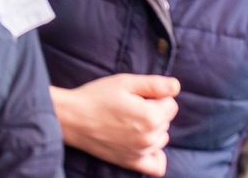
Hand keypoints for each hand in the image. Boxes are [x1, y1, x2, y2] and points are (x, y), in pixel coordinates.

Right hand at [53, 75, 177, 174]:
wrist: (70, 117)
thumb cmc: (95, 97)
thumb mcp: (123, 82)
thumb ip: (154, 84)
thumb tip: (176, 86)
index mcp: (151, 116)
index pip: (171, 105)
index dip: (154, 96)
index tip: (136, 95)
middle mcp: (150, 137)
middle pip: (166, 122)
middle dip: (153, 112)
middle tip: (128, 106)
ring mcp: (141, 152)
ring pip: (161, 138)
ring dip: (151, 130)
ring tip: (127, 122)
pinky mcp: (132, 162)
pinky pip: (157, 165)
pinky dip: (156, 155)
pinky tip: (143, 144)